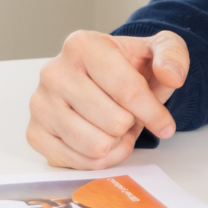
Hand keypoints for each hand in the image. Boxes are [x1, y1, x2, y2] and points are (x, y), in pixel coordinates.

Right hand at [25, 30, 187, 169]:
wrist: (97, 80)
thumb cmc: (125, 67)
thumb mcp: (156, 50)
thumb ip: (172, 54)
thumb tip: (172, 75)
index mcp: (82, 45)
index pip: (127, 90)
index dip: (153, 113)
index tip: (166, 125)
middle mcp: (54, 72)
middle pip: (114, 121)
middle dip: (130, 125)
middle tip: (127, 115)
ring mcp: (40, 104)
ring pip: (96, 145)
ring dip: (115, 143)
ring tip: (113, 127)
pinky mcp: (35, 133)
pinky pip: (78, 162)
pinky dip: (98, 158)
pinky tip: (100, 139)